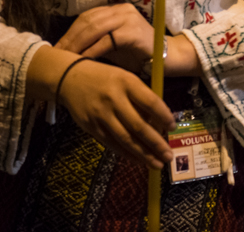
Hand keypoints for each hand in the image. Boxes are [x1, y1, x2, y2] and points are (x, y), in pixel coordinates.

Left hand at [54, 3, 155, 72]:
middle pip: (88, 21)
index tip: (56, 47)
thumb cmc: (137, 54)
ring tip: (66, 57)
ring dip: (77, 44)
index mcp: (116, 9)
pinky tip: (82, 60)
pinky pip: (107, 41)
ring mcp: (129, 19)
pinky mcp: (134, 32)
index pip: (87, 17)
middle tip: (57, 54)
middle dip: (70, 38)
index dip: (70, 31)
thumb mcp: (112, 44)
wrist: (166, 59)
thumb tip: (67, 47)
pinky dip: (91, 51)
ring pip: (95, 28)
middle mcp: (122, 9)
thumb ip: (95, 40)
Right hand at [58, 58, 175, 169]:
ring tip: (157, 164)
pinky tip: (138, 161)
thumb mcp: (126, 78)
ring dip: (143, 154)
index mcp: (127, 82)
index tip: (173, 127)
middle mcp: (114, 99)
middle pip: (138, 125)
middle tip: (169, 156)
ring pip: (125, 139)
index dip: (163, 116)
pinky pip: (111, 144)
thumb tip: (160, 121)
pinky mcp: (91, 127)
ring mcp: (101, 115)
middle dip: (155, 143)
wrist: (70, 79)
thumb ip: (141, 97)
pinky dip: (126, 154)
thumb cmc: (106, 78)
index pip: (150, 102)